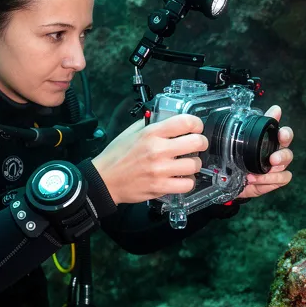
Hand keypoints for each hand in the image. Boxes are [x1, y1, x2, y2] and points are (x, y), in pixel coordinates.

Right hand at [92, 114, 206, 204]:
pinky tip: (181, 178)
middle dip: (201, 143)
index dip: (197, 124)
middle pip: (197, 143)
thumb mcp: (131, 132)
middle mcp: (158, 150)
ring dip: (194, 164)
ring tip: (187, 164)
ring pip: (195, 165)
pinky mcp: (160, 187)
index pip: (185, 122)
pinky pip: (187, 184)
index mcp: (151, 133)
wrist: (104, 179)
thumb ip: (150, 124)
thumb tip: (168, 119)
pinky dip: (187, 182)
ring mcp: (160, 170)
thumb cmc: (116, 155)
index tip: (196, 128)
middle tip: (197, 146)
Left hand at [238, 105, 292, 198]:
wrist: (232, 177)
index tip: (281, 133)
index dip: (285, 133)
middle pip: (288, 153)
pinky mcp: (275, 181)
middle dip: (282, 156)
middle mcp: (277, 155)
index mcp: (271, 143)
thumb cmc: (241, 157)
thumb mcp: (244, 139)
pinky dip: (269, 180)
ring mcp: (277, 169)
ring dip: (273, 172)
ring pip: (286, 170)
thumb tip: (276, 108)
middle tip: (272, 159)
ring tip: (257, 173)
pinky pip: (282, 179)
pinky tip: (254, 180)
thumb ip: (259, 123)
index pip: (285, 135)